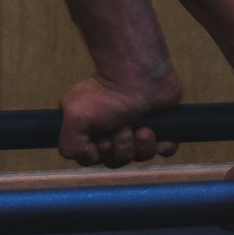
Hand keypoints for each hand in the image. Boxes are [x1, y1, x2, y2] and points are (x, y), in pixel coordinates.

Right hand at [58, 68, 183, 166]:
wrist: (139, 74)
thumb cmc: (106, 93)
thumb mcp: (74, 118)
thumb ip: (69, 146)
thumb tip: (90, 158)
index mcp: (91, 127)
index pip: (92, 159)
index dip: (99, 156)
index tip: (103, 141)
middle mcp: (112, 130)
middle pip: (116, 160)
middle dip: (121, 149)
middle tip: (123, 129)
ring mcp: (137, 128)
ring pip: (140, 157)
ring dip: (141, 147)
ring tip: (143, 129)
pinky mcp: (160, 126)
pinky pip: (164, 150)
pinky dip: (162, 146)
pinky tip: (156, 133)